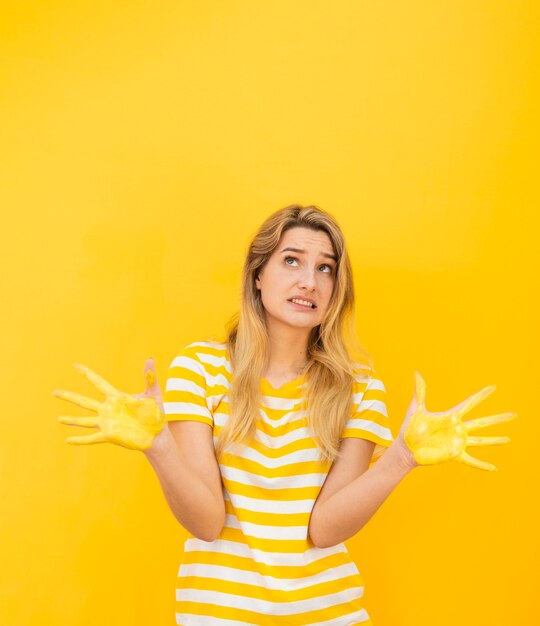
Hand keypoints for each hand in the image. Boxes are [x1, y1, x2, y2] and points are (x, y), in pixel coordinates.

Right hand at [52, 358, 165, 450]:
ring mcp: (108, 422)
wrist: (158, 434)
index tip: (74, 365)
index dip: (86, 374)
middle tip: (54, 391)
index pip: (98, 382)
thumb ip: (149, 377)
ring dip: (71, 420)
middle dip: (69, 396)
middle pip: (85, 401)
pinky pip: (92, 437)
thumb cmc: (155, 413)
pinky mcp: (110, 435)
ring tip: (59, 419)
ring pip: (85, 420)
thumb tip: (150, 359)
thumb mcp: (153, 393)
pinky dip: (80, 439)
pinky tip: (67, 440)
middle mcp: (108, 409)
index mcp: (117, 397)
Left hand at [396, 372, 516, 470]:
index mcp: (450, 416)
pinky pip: (471, 460)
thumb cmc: (410, 428)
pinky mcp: (454, 455)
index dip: (481, 395)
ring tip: (509, 439)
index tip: (493, 387)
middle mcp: (458, 429)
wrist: (406, 448)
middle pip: (482, 422)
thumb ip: (420, 392)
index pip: (470, 403)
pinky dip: (482, 465)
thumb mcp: (416, 409)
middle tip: (513, 415)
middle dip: (498, 419)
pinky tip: (494, 468)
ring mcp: (458, 442)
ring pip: (482, 440)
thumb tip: (416, 372)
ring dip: (495, 440)